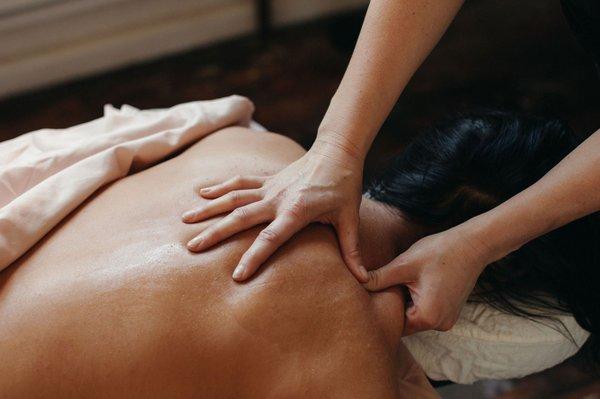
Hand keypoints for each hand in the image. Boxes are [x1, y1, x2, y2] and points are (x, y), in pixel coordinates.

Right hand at [182, 142, 367, 282]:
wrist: (337, 151)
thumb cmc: (345, 186)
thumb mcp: (350, 219)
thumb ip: (352, 250)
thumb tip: (365, 279)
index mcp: (297, 211)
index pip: (271, 238)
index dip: (254, 258)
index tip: (237, 276)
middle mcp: (277, 198)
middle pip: (241, 217)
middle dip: (216, 233)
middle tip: (192, 247)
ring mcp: (270, 187)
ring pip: (233, 198)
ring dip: (209, 208)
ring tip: (185, 220)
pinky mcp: (268, 179)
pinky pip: (240, 182)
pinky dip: (220, 186)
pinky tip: (201, 192)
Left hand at [364, 226, 490, 334]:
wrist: (473, 244)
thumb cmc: (439, 252)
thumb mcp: (404, 265)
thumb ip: (379, 278)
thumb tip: (356, 281)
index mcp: (427, 317)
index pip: (393, 323)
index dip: (380, 309)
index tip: (370, 295)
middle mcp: (439, 325)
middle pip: (403, 321)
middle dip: (392, 304)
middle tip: (380, 284)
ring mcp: (447, 319)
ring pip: (414, 315)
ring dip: (405, 301)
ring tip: (398, 281)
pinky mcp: (450, 311)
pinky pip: (426, 310)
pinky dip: (416, 299)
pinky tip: (413, 281)